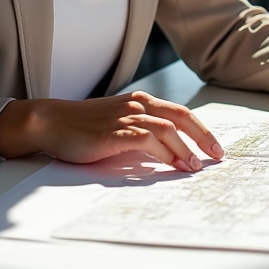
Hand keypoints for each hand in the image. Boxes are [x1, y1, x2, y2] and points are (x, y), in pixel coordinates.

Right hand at [0, 92, 224, 171]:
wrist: (51, 122)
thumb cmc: (83, 127)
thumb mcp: (118, 126)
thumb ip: (142, 134)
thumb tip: (168, 155)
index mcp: (141, 101)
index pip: (180, 112)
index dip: (201, 130)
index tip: (214, 148)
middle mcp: (138, 105)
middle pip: (181, 117)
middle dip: (203, 137)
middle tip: (217, 156)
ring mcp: (126, 117)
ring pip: (168, 129)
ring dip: (185, 149)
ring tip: (195, 167)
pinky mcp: (114, 132)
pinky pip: (147, 140)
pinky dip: (164, 152)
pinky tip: (172, 165)